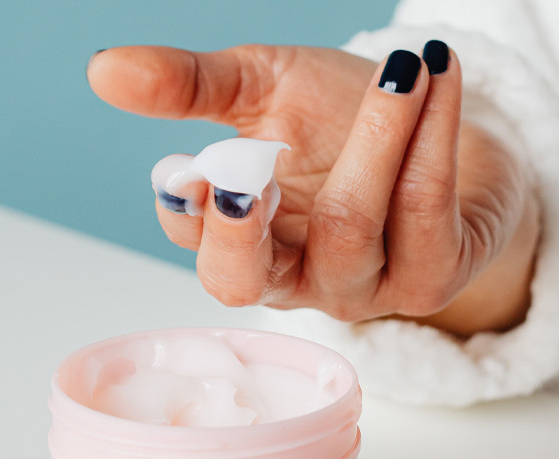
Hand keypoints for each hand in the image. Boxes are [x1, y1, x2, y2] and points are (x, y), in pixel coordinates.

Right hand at [87, 43, 539, 335]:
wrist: (455, 137)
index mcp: (246, 244)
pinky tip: (438, 76)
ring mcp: (363, 289)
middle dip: (235, 234)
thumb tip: (102, 68)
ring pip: (350, 229)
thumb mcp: (261, 89)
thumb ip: (190, 86)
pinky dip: (431, 136)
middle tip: (240, 176)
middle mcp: (296, 280)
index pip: (193, 246)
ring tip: (400, 69)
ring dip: (375, 138)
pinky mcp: (433, 278)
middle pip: (246, 283)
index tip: (183, 172)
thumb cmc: (344, 120)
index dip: (185, 214)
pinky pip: (424, 210)